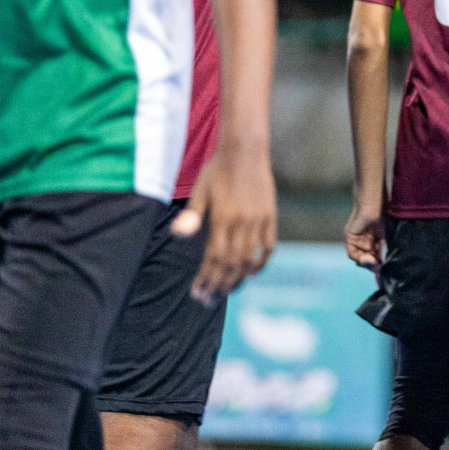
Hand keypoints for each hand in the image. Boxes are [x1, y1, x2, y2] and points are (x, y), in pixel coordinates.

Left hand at [172, 134, 277, 304]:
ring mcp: (259, 220)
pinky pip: (269, 246)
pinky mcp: (271, 216)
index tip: (197, 292)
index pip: (214, 258)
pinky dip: (262, 262)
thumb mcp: (200, 190)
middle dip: (220, 285)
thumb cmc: (217, 169)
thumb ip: (191, 215)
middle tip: (209, 300)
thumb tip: (177, 233)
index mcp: (223, 218)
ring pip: (251, 259)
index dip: (206, 278)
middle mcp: (243, 222)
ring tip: (228, 290)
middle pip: (232, 264)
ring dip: (239, 278)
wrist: (245, 149)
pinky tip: (252, 271)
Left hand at [344, 196, 385, 269]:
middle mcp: (366, 241)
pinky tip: (368, 258)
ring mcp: (357, 240)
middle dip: (374, 268)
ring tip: (376, 263)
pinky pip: (352, 253)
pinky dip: (360, 258)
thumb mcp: (389, 236)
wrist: (375, 203)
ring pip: (360, 258)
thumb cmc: (386, 214)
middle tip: (380, 274)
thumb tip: (388, 264)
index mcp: (376, 241)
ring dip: (368, 263)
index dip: (380, 268)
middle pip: (369, 260)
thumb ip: (387, 249)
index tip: (383, 279)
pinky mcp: (350, 237)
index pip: (377, 258)